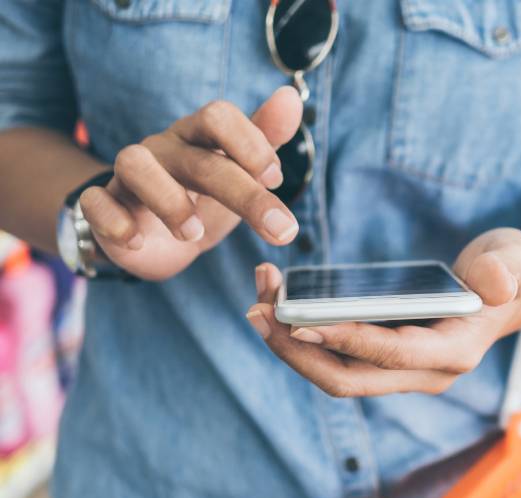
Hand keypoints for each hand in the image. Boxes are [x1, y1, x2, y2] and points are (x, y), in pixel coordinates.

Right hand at [78, 87, 303, 279]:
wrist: (157, 237)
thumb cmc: (204, 197)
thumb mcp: (241, 171)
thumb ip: (267, 137)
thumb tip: (291, 97)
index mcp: (198, 137)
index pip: (218, 116)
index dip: (250, 144)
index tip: (276, 179)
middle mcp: (164, 149)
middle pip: (199, 159)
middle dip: (244, 194)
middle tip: (280, 229)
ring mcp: (129, 176)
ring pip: (134, 165)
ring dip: (168, 200)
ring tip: (194, 235)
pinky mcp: (102, 205)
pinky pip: (94, 202)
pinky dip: (114, 221)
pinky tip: (138, 241)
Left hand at [246, 228, 520, 396]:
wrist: (512, 290)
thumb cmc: (513, 272)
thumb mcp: (517, 261)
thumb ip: (507, 270)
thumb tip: (494, 285)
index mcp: (455, 353)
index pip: (391, 355)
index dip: (345, 341)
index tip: (298, 321)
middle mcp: (425, 373)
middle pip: (349, 379)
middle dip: (298, 351)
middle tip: (258, 312)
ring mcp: (403, 371)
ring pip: (336, 373)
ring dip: (291, 344)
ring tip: (258, 304)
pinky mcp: (385, 359)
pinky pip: (337, 358)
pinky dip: (304, 335)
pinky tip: (279, 306)